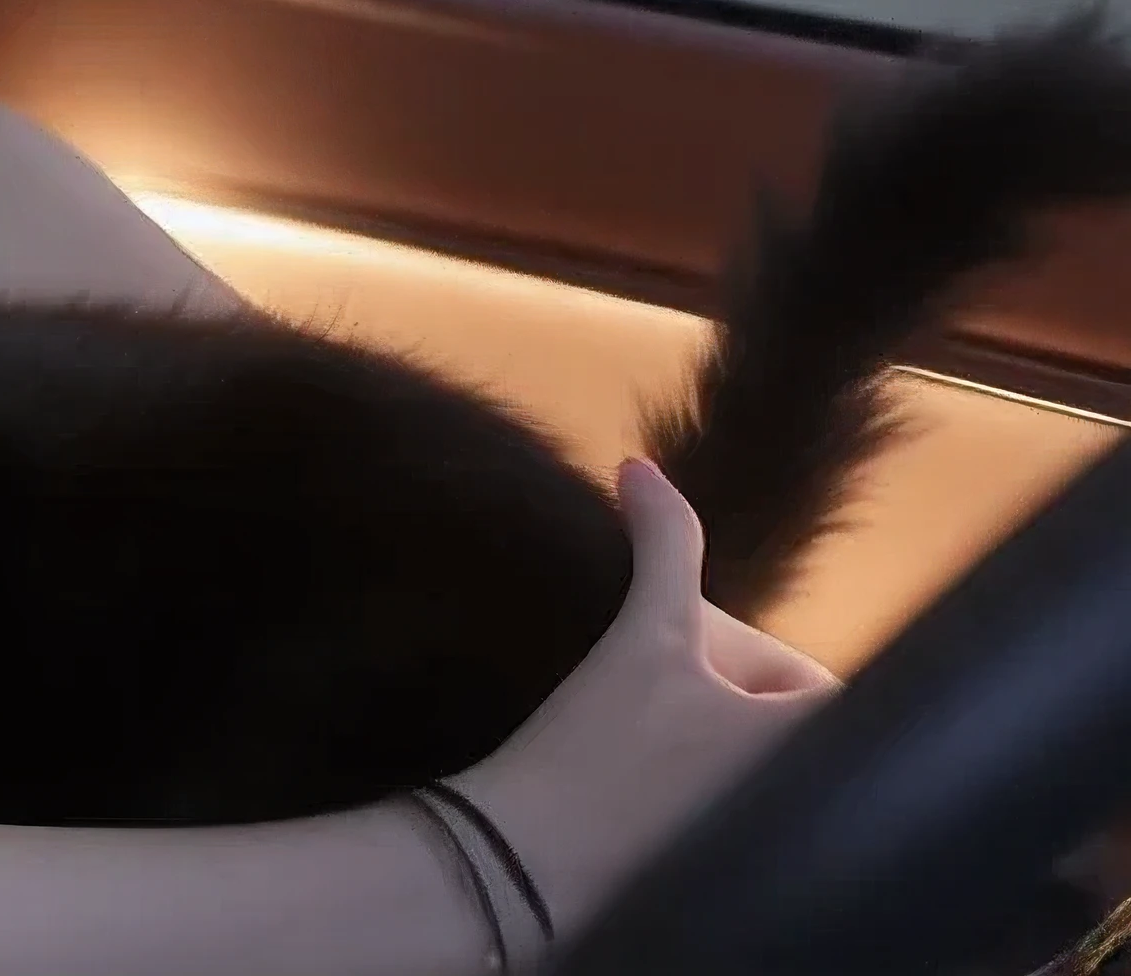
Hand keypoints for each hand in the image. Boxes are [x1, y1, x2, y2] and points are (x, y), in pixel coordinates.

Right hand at [456, 458, 839, 932]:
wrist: (523, 859)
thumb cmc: (598, 745)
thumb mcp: (641, 634)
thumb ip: (665, 545)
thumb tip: (641, 469)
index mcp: (816, 743)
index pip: (816, 681)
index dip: (748, 661)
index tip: (687, 671)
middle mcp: (815, 799)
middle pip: (783, 720)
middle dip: (727, 697)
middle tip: (648, 701)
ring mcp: (776, 840)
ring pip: (756, 763)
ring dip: (712, 739)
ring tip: (641, 742)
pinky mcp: (732, 870)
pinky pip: (737, 814)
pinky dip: (700, 791)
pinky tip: (643, 786)